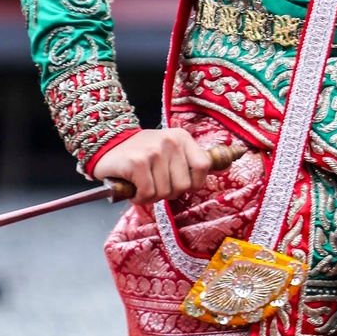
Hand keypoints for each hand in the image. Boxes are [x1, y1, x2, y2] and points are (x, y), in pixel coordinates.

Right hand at [92, 127, 211, 204]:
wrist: (105, 142)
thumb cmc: (141, 152)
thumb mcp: (171, 149)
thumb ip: (193, 158)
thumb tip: (230, 162)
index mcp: (182, 137)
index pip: (203, 167)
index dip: (192, 182)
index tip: (176, 182)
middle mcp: (170, 141)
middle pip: (183, 186)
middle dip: (168, 192)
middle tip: (154, 183)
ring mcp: (154, 151)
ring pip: (164, 193)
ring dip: (151, 196)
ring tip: (142, 183)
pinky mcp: (137, 163)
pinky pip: (148, 194)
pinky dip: (139, 197)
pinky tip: (133, 187)